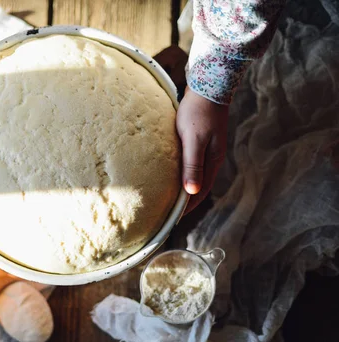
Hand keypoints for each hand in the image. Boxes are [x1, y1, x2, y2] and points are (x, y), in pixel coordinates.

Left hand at [176, 88, 228, 213]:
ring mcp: (207, 152)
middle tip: (165, 215)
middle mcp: (212, 160)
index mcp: (212, 163)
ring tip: (166, 199)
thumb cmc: (198, 112)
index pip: (199, 193)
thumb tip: (191, 191)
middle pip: (197, 188)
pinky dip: (182, 175)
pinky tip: (171, 176)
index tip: (170, 220)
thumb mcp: (193, 140)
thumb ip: (192, 165)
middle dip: (184, 203)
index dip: (186, 208)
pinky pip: (191, 165)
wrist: (208, 86)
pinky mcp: (200, 142)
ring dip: (183, 189)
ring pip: (194, 177)